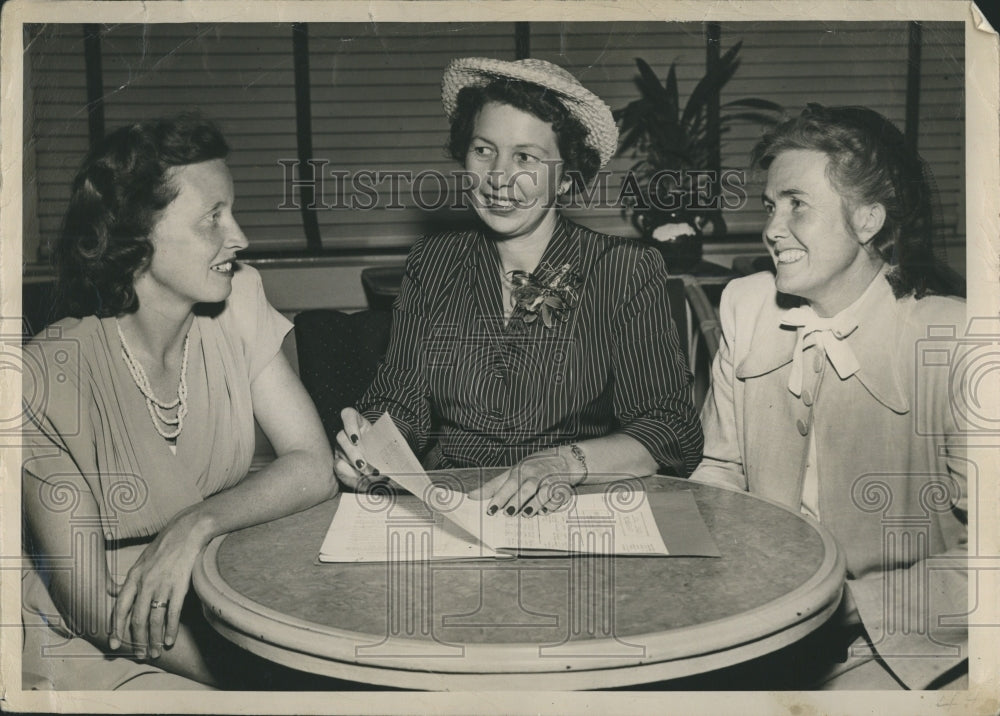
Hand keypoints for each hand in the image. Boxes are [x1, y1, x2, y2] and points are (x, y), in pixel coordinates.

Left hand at [108, 514, 206, 659]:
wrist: (187, 531)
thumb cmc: (165, 545)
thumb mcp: (141, 560)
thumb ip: (130, 579)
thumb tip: (112, 591)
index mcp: (133, 577)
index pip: (120, 608)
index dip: (116, 629)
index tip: (115, 645)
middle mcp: (145, 583)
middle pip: (137, 619)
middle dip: (137, 640)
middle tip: (140, 654)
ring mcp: (162, 585)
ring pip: (154, 619)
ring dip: (154, 639)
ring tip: (156, 652)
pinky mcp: (179, 585)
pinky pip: (173, 613)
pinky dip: (170, 629)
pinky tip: (170, 640)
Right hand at [333, 408, 385, 490]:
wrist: (382, 456)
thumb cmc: (384, 444)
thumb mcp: (388, 441)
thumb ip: (389, 445)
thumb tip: (397, 457)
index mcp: (358, 422)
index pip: (348, 415)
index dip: (350, 426)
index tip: (356, 439)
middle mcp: (346, 433)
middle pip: (341, 437)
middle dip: (352, 453)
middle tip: (363, 465)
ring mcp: (341, 446)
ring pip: (339, 453)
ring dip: (352, 466)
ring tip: (367, 474)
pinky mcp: (339, 460)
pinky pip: (338, 467)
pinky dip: (349, 475)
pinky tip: (360, 480)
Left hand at [468, 445, 587, 516]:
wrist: (563, 460)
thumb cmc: (532, 468)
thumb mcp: (512, 472)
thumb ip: (494, 486)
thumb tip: (471, 496)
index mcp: (521, 471)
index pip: (508, 484)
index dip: (499, 498)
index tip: (490, 510)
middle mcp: (535, 475)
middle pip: (526, 488)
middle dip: (517, 500)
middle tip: (508, 513)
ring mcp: (549, 481)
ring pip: (543, 492)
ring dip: (535, 504)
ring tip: (526, 514)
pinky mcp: (562, 488)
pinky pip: (557, 498)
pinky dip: (551, 505)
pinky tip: (544, 511)